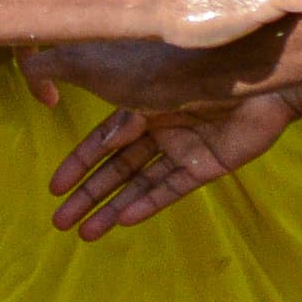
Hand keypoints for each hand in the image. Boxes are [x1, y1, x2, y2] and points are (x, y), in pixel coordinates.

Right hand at [46, 93, 297, 239]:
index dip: (78, 165)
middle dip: (89, 196)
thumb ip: (102, 101)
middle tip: (61, 224)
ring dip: (113, 208)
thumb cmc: (179, 66)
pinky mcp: (208, 164)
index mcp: (140, 103)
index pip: (101, 141)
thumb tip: (92, 137)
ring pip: (141, 184)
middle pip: (117, 168)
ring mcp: (184, 147)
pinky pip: (173, 188)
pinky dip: (149, 204)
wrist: (245, 73)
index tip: (55, 189)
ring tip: (87, 235)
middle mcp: (160, 127)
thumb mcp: (125, 78)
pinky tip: (124, 221)